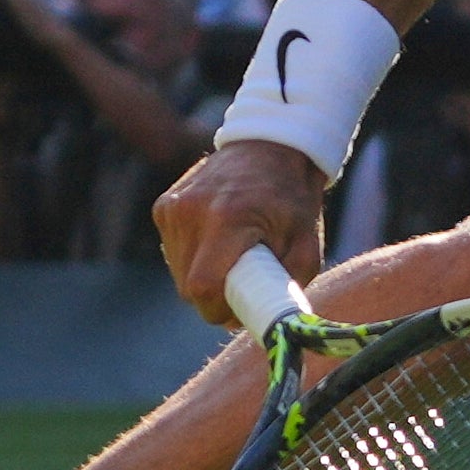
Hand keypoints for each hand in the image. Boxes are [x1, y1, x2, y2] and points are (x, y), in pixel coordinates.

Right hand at [153, 138, 327, 327]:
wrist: (272, 145)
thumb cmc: (293, 198)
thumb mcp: (307, 243)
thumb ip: (288, 286)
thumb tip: (271, 323)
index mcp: (227, 219)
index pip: (203, 289)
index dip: (221, 310)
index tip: (242, 307)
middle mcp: (191, 211)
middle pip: (189, 288)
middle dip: (217, 297)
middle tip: (246, 281)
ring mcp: (172, 207)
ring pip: (179, 273)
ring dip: (205, 277)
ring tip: (235, 254)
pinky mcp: (163, 206)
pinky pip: (174, 252)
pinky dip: (195, 257)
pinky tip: (218, 238)